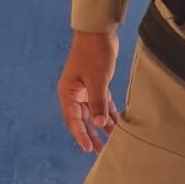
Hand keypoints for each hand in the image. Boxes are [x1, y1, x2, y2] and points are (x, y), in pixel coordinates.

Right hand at [58, 30, 120, 152]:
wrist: (99, 32)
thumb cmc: (93, 54)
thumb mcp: (96, 80)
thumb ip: (98, 102)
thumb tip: (99, 124)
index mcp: (68, 92)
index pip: (73, 119)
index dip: (80, 134)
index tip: (87, 148)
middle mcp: (74, 93)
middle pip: (82, 119)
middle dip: (91, 135)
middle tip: (99, 151)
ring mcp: (85, 89)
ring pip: (93, 113)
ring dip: (101, 126)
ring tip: (110, 143)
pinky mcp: (96, 84)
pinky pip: (101, 104)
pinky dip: (108, 114)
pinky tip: (116, 124)